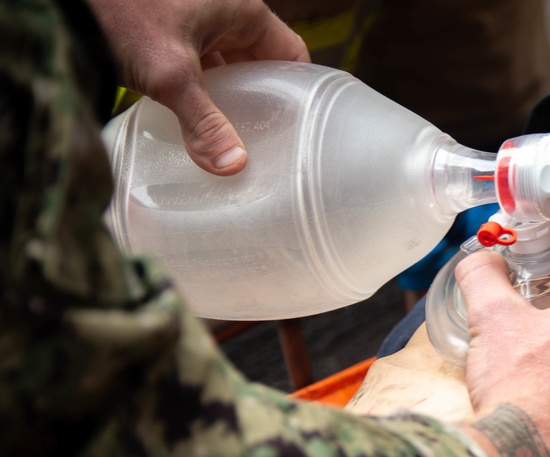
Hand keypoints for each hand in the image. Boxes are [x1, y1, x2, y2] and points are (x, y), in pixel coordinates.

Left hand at [87, 0, 308, 174]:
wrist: (68, 0)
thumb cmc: (122, 12)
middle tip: (267, 142)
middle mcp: (224, 13)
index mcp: (242, 10)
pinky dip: (202, 93)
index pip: (292, 53)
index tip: (300, 126)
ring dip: (230, 99)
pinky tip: (196, 121)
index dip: (299, 90)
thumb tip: (233, 166)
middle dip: (262, 101)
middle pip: (261, 64)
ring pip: (229, 68)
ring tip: (234, 138)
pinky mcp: (170, 34)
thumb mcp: (170, 73)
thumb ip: (203, 122)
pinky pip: (201, 68)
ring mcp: (196, 22)